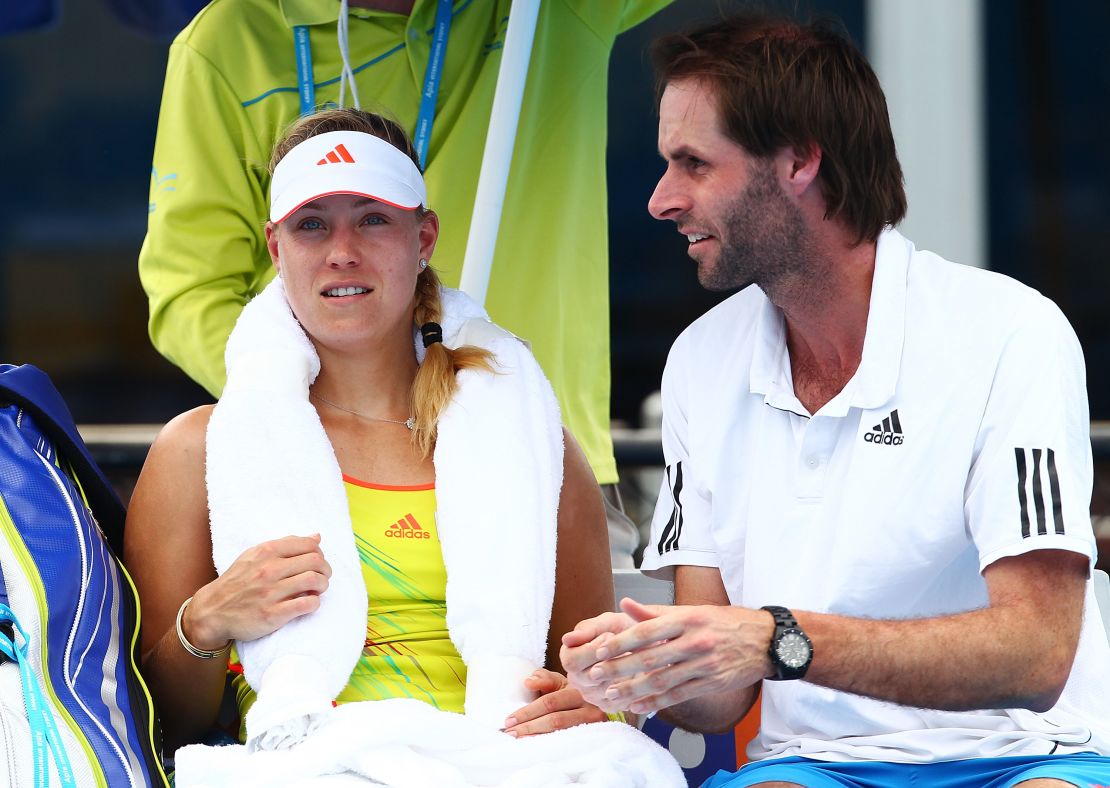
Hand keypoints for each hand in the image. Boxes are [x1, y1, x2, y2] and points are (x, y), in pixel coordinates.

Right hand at [184, 534, 331, 648]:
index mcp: (266, 552)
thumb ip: (286, 545)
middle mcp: (269, 569)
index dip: (320, 553)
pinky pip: (306, 604)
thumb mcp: (255, 556)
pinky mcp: (272, 614)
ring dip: (323, 585)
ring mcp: (270, 592)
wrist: (212, 611)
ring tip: (318, 589)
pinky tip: (310, 603)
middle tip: (323, 577)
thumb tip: (317, 537)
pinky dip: (315, 603)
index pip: (308, 544)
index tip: (317, 562)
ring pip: (314, 581)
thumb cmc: (237, 582)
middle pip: (315, 561)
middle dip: (325, 569)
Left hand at [502, 669, 605, 736]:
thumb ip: (543, 678)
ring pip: (562, 735)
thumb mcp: (559, 681)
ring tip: (518, 741)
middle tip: (510, 734)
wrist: (595, 705)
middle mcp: (589, 708)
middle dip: (529, 727)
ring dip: (537, 739)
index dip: (528, 712)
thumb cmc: (571, 692)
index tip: (509, 720)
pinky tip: (536, 747)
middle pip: (555, 720)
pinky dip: (549, 746)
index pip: (550, 702)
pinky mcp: (593, 738)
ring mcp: (593, 726)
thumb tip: (528, 682)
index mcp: (578, 690)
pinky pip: (568, 745)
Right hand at [559, 610, 638, 708]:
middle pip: (588, 678)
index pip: (572, 661)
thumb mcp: (607, 622)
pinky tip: (639, 673)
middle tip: (627, 648)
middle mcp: (577, 679)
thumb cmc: (623, 629)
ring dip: (624, 674)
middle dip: (611, 662)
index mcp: (570, 657)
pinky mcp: (609, 706)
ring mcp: (592, 695)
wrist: (647, 643)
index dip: (592, 649)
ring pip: (605, 691)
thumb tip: (566, 639)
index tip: (610, 636)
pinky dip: (632, 688)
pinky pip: (619, 702)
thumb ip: (588, 629)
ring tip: (634, 659)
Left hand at [566, 598, 774, 715]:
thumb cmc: (725, 622)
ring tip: (611, 696)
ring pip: (662, 681)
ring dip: (633, 690)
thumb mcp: (692, 610)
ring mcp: (704, 665)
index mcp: (687, 619)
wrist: (766, 640)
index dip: (621, 642)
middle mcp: (694, 641)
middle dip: (619, 669)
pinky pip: (679, 695)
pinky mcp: (711, 683)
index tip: (600, 649)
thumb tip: (624, 605)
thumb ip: (656, 612)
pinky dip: (657, 702)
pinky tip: (639, 706)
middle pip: (650, 658)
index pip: (647, 631)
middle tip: (596, 676)